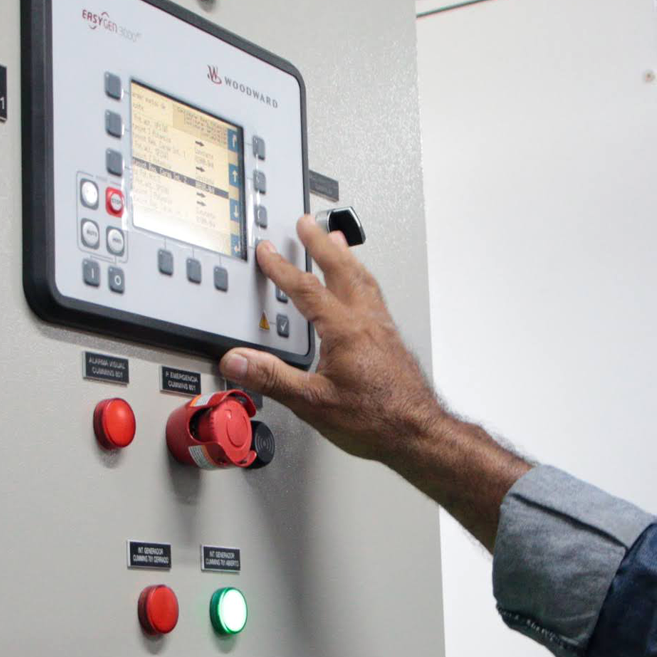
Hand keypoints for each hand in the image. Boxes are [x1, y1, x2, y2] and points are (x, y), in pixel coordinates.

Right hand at [219, 215, 444, 462]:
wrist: (418, 432)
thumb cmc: (376, 420)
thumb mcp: (313, 403)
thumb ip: (273, 378)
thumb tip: (238, 360)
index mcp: (345, 330)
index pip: (306, 289)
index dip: (282, 268)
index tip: (267, 251)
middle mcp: (367, 321)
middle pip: (341, 269)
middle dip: (319, 244)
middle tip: (306, 223)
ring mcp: (382, 328)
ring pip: (362, 279)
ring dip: (344, 256)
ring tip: (335, 240)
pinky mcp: (392, 339)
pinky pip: (374, 294)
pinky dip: (361, 277)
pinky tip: (360, 283)